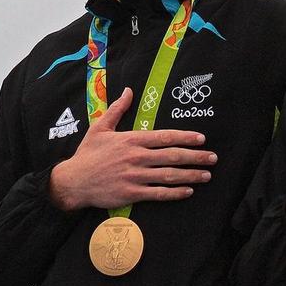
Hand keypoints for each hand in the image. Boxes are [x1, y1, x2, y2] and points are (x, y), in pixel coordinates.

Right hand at [48, 87, 216, 211]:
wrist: (73, 181)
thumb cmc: (88, 154)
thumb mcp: (100, 127)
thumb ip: (117, 109)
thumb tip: (127, 91)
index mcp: (132, 140)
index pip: (165, 137)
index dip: (185, 137)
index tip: (201, 139)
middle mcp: (136, 157)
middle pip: (172, 156)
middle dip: (195, 156)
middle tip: (213, 158)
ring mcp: (135, 176)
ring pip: (169, 175)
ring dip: (190, 175)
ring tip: (206, 175)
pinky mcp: (132, 193)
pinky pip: (158, 194)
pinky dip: (175, 193)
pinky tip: (188, 192)